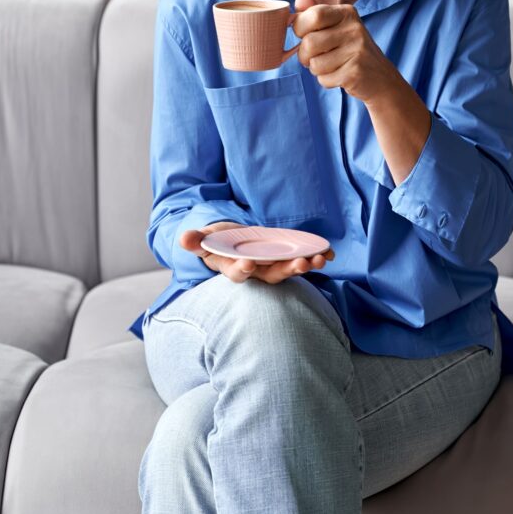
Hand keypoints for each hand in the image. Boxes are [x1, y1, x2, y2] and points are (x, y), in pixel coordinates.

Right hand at [179, 221, 334, 283]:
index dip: (242, 270)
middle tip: (301, 263)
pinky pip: (302, 260)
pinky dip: (316, 257)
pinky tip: (330, 253)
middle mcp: (256, 271)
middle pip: (272, 275)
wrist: (231, 243)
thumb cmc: (217, 242)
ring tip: (320, 259)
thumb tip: (183, 238)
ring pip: (289, 270)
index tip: (248, 264)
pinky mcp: (284, 258)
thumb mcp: (204, 239)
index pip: (237, 273)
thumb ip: (195, 240)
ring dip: (306, 265)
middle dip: (287, 270)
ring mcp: (272, 265)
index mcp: (233, 267)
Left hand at [292, 0, 398, 103]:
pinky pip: (324, 79)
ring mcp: (357, 51)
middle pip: (309, 42)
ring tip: (331, 66)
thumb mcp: (335, 27)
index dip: (300, 28)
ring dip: (316, 69)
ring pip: (314, 64)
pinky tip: (340, 76)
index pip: (313, 15)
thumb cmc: (350, 50)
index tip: (304, 35)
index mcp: (347, 13)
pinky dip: (326, 81)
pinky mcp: (355, 72)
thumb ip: (314, 12)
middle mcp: (354, 29)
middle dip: (304, 55)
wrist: (381, 77)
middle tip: (315, 57)